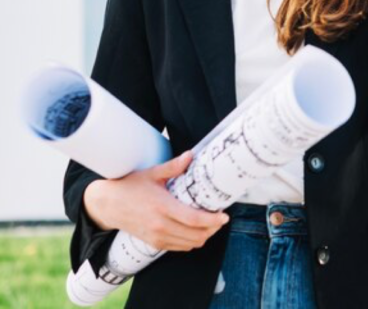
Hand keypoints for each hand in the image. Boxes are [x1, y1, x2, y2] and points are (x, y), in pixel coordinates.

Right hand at [82, 150, 229, 251]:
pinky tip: (195, 230)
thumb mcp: (151, 173)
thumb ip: (173, 166)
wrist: (107, 204)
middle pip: (195, 235)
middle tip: (220, 219)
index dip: (212, 220)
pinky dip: (191, 242)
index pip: (194, 219)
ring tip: (210, 224)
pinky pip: (179, 248)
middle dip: (213, 229)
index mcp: (162, 207)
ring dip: (204, 236)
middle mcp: (160, 225)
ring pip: (189, 244)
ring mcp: (156, 236)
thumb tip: (190, 155)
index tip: (224, 217)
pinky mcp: (153, 243)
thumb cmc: (130, 186)